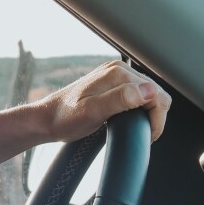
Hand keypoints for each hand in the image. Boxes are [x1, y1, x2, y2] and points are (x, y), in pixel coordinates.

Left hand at [32, 60, 169, 142]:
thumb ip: (121, 99)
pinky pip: (138, 93)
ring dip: (147, 112)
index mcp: (118, 73)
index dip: (156, 119)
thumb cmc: (65, 118)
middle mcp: (119, 69)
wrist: (46, 119)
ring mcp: (116, 75)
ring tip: (133, 128)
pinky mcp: (113, 83)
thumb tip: (148, 91)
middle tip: (140, 134)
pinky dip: (139, 108)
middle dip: (154, 116)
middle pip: (156, 92)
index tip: (147, 135)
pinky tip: (128, 119)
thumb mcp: (92, 112)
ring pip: (149, 93)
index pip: (157, 94)